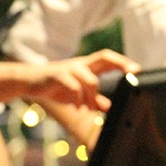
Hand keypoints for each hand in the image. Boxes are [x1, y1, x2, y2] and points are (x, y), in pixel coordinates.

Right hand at [22, 49, 137, 111]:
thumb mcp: (76, 94)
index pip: (108, 59)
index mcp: (87, 67)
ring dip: (93, 97)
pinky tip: (77, 106)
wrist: (28, 81)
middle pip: (104, 56)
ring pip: (90, 79)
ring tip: (89, 108)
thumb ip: (92, 99)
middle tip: (132, 72)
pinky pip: (73, 86)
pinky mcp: (57, 75)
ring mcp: (69, 68)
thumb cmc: (55, 86)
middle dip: (120, 63)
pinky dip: (78, 98)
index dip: (123, 62)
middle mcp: (80, 64)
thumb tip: (108, 107)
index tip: (137, 70)